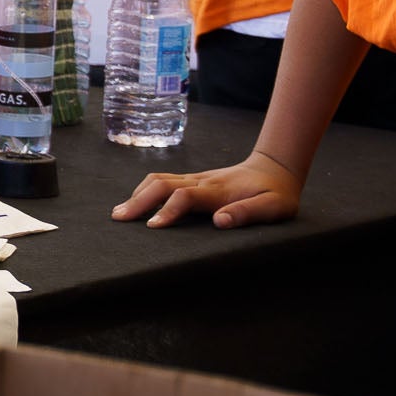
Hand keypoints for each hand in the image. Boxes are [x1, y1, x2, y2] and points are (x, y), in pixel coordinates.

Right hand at [112, 151, 300, 228]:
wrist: (276, 168)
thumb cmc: (277, 194)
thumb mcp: (274, 207)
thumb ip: (248, 213)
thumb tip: (220, 222)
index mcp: (219, 191)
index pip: (185, 196)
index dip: (168, 211)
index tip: (152, 227)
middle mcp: (202, 181)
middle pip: (162, 184)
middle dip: (139, 200)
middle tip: (118, 218)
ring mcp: (196, 178)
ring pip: (158, 179)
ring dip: (137, 194)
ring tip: (119, 212)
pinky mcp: (192, 179)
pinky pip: (162, 180)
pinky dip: (144, 190)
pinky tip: (135, 202)